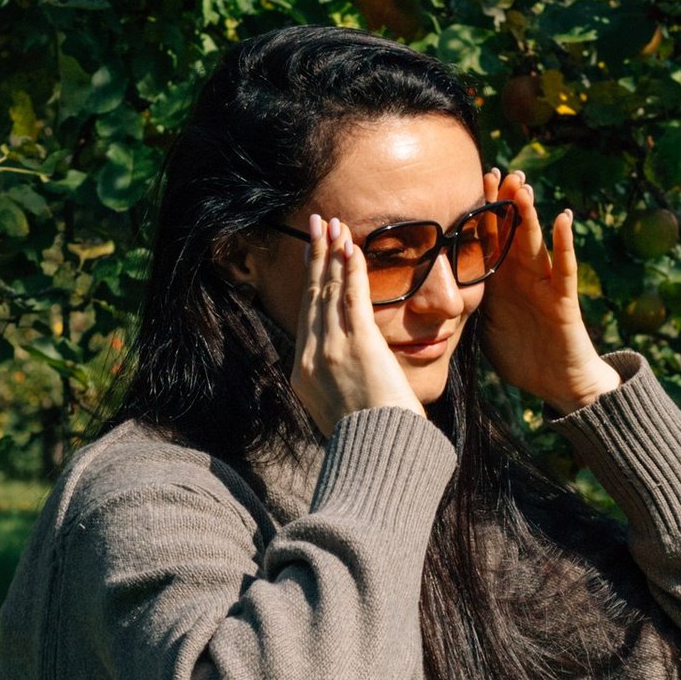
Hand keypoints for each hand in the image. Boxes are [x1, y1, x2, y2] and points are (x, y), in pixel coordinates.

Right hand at [290, 213, 418, 434]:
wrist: (378, 455)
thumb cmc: (368, 440)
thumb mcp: (339, 414)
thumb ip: (335, 389)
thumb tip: (344, 382)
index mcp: (302, 374)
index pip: (306, 316)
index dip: (310, 281)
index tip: (314, 256)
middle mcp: (311, 356)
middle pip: (312, 296)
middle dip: (315, 256)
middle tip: (316, 225)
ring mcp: (332, 349)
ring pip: (328, 291)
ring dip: (332, 253)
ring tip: (333, 224)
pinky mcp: (360, 345)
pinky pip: (352, 298)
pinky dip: (351, 269)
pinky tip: (352, 247)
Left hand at [478, 167, 620, 412]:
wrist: (558, 384)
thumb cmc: (522, 354)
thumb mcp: (484, 325)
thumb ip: (465, 303)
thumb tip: (426, 294)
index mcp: (501, 282)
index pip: (489, 240)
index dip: (479, 214)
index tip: (468, 183)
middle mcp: (523, 277)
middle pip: (512, 233)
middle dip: (504, 203)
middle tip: (496, 171)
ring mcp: (545, 286)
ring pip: (534, 243)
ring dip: (529, 215)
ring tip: (521, 187)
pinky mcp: (563, 301)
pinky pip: (564, 268)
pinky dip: (564, 243)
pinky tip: (562, 218)